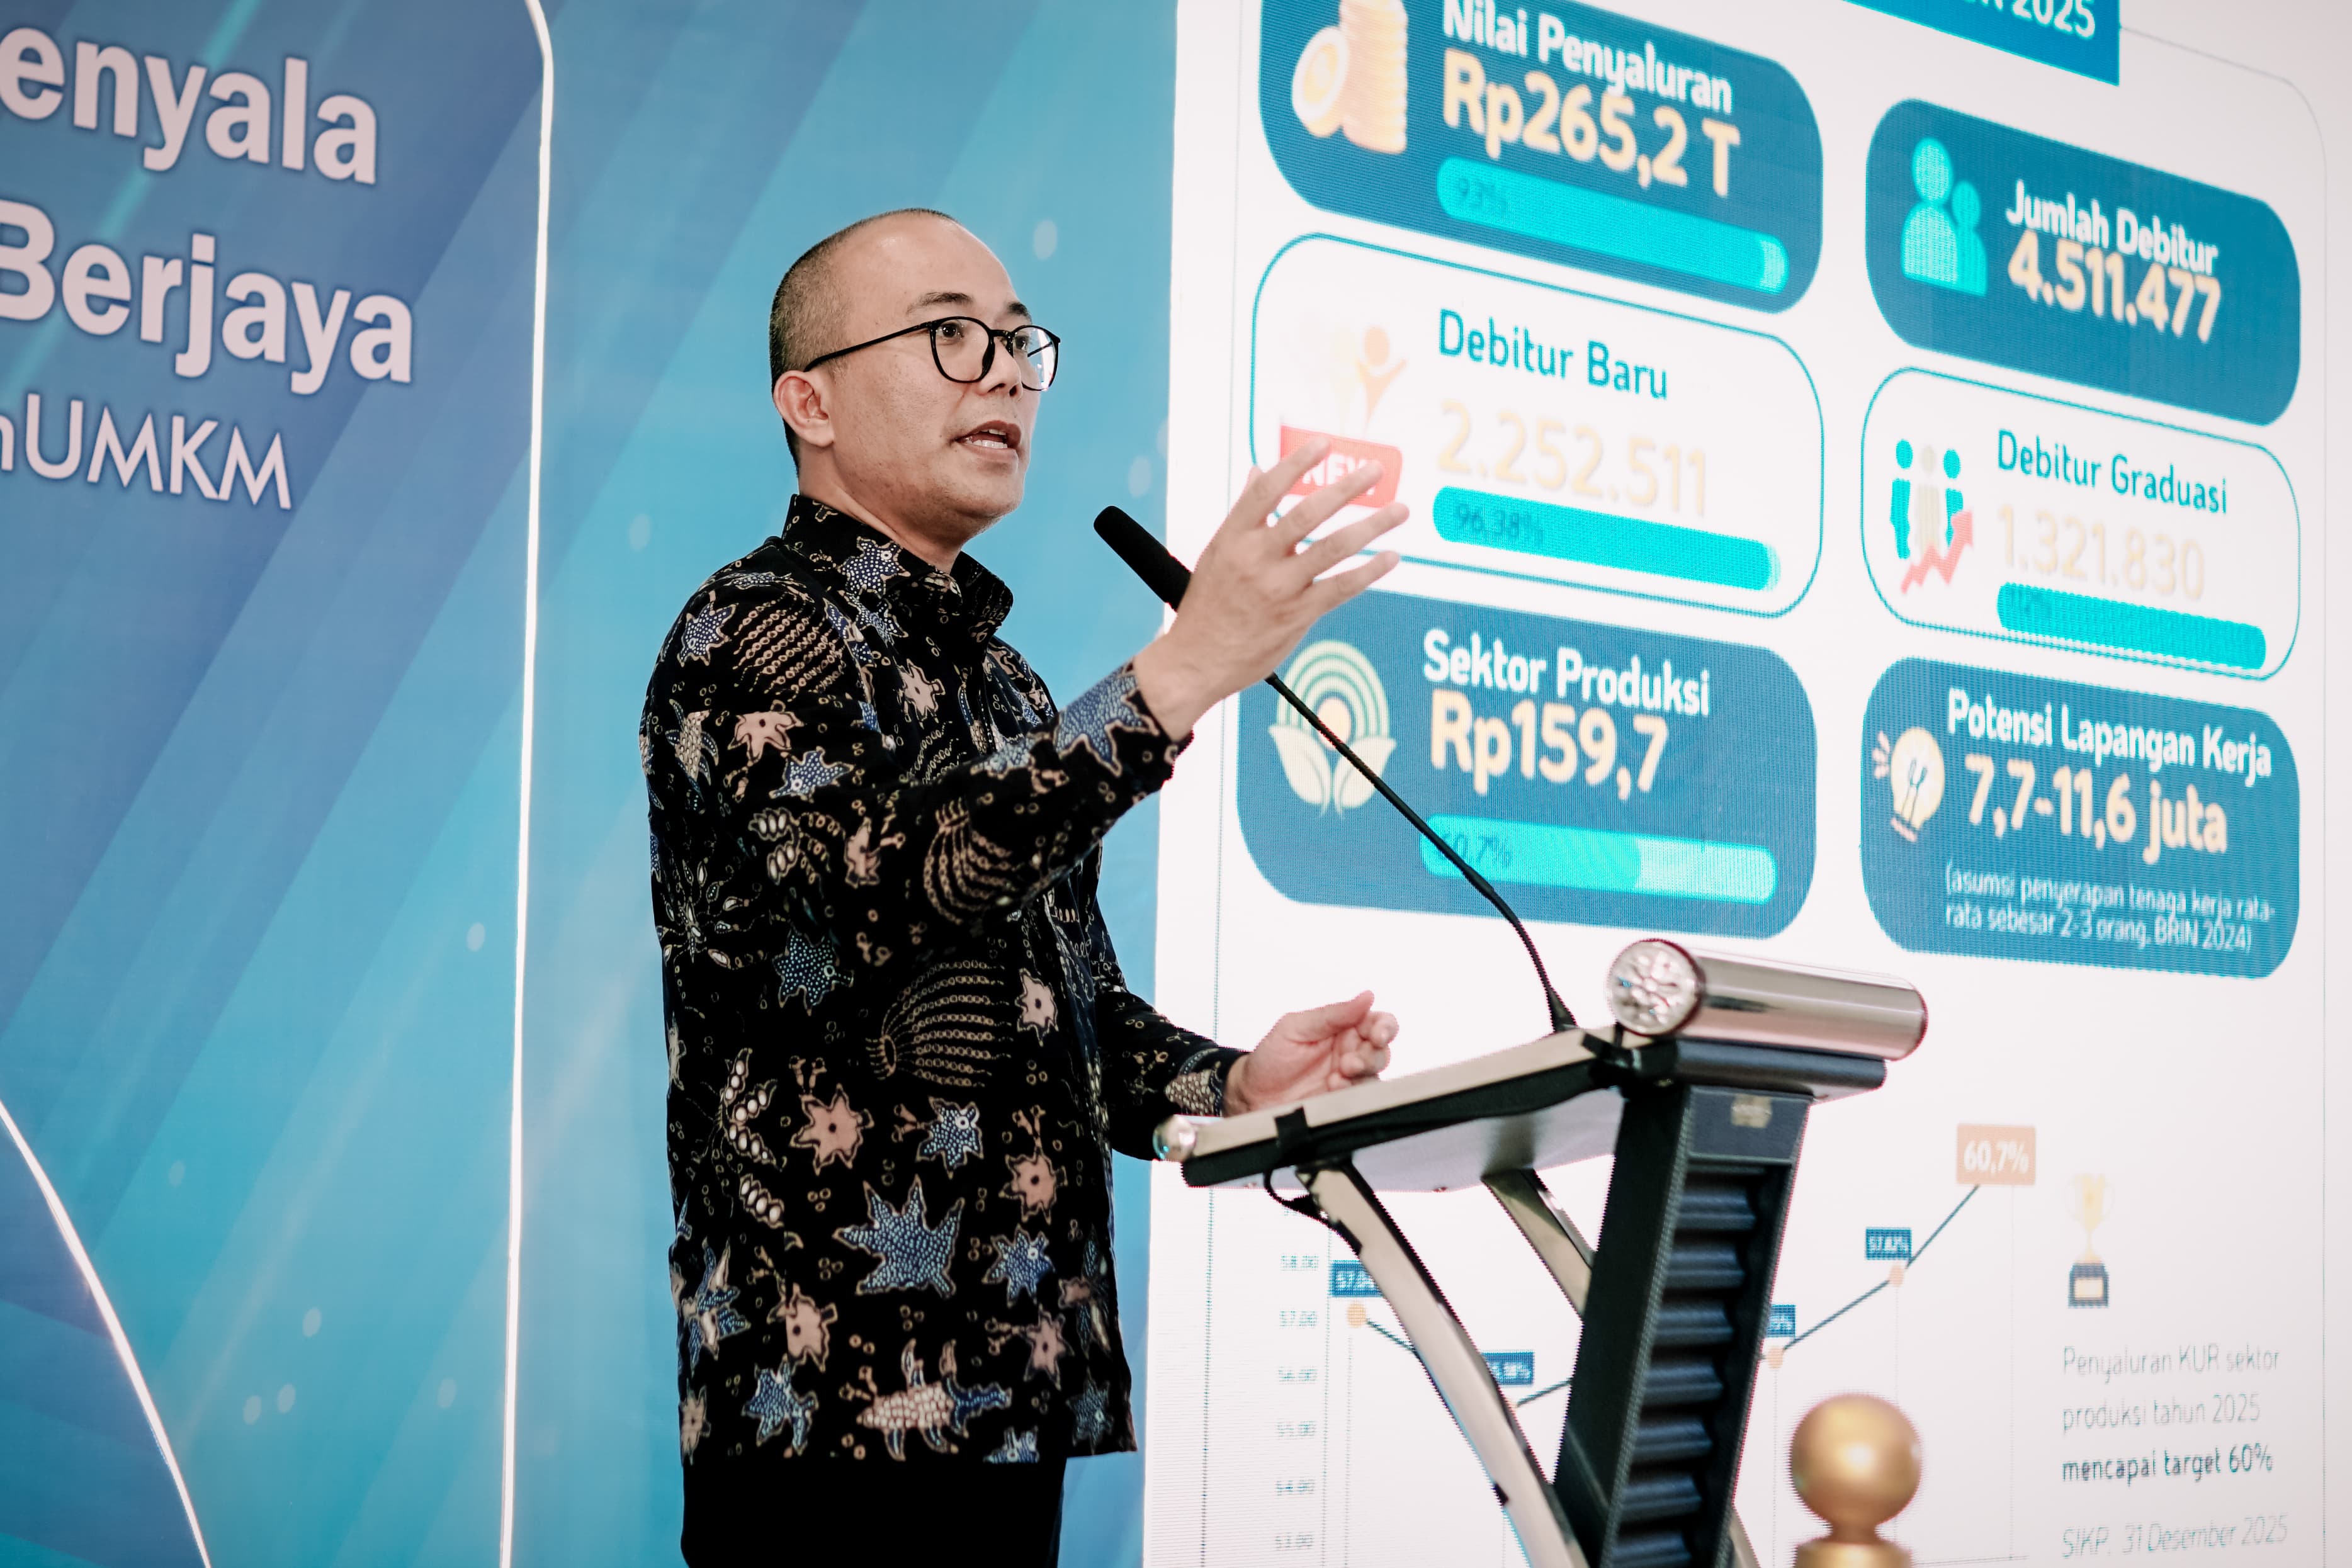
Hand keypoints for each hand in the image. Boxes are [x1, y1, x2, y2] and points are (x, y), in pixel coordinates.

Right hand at [1131, 440, 1407, 736]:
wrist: (1196, 661)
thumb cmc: (1208, 605)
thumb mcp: (1217, 552)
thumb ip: (1244, 513)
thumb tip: (1257, 471)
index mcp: (1234, 537)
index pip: (1267, 490)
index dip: (1297, 463)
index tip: (1323, 444)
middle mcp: (1256, 558)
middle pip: (1308, 513)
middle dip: (1346, 488)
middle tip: (1375, 470)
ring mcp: (1278, 588)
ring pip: (1333, 548)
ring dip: (1372, 525)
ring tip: (1400, 510)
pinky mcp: (1297, 615)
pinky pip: (1340, 588)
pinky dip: (1369, 571)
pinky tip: (1390, 557)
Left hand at [1224, 992, 1397, 1115]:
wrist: (1252, 1094)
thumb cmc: (1271, 1057)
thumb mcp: (1296, 1027)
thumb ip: (1333, 1014)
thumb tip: (1367, 996)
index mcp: (1343, 1029)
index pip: (1377, 1023)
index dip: (1385, 1027)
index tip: (1377, 1035)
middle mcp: (1351, 1052)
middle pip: (1382, 1051)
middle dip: (1371, 1056)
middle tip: (1349, 1062)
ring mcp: (1349, 1079)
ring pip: (1375, 1075)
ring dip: (1362, 1075)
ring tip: (1337, 1078)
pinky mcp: (1344, 1101)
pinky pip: (1363, 1098)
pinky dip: (1353, 1093)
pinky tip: (1334, 1089)